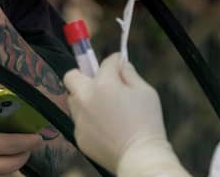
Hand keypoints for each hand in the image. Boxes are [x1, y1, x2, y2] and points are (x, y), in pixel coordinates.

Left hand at [64, 54, 188, 176]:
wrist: (140, 157)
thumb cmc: (147, 123)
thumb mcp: (146, 91)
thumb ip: (130, 74)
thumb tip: (121, 65)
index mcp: (104, 84)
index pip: (105, 62)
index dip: (115, 61)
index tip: (119, 64)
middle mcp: (86, 99)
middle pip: (71, 77)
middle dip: (83, 75)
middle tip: (99, 83)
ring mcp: (79, 119)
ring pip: (74, 100)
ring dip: (85, 98)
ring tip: (104, 108)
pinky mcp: (78, 136)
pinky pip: (80, 121)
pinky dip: (89, 120)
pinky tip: (106, 127)